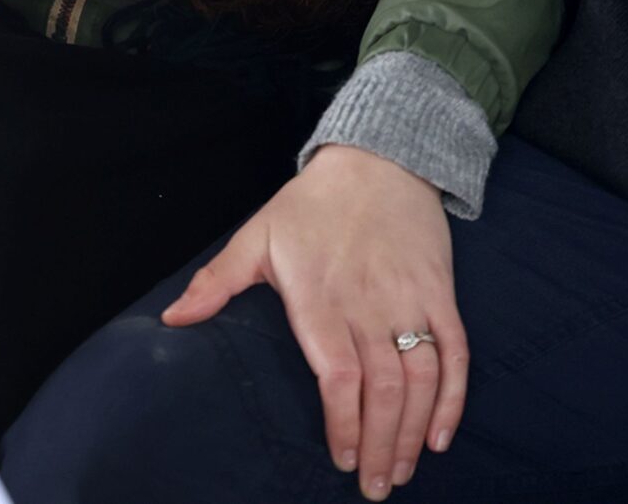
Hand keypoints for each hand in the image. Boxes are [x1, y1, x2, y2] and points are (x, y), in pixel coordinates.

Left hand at [163, 145, 467, 497]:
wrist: (380, 156)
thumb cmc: (312, 203)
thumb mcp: (257, 234)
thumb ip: (217, 281)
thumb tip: (172, 319)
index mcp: (321, 298)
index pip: (339, 376)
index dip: (344, 423)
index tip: (342, 460)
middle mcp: (369, 305)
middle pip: (383, 389)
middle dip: (381, 446)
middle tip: (375, 489)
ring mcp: (409, 300)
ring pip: (420, 378)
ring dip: (414, 431)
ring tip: (403, 471)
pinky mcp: (439, 292)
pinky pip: (455, 351)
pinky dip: (452, 396)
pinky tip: (440, 434)